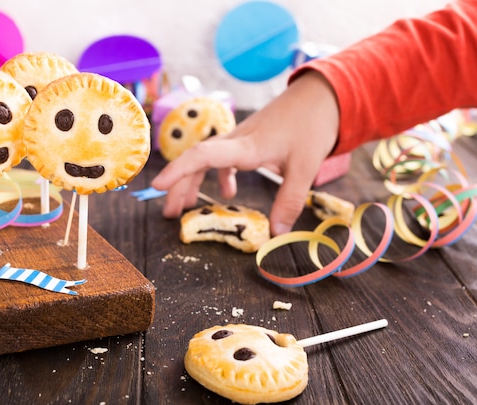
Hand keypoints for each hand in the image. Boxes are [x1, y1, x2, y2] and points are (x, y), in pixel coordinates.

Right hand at [151, 71, 339, 235]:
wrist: (321, 96)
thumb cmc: (312, 126)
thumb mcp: (305, 167)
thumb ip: (289, 201)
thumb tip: (276, 233)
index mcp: (246, 146)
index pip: (203, 156)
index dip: (178, 170)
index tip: (158, 187)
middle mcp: (236, 141)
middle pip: (198, 161)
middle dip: (179, 186)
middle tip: (169, 214)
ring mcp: (240, 139)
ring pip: (207, 160)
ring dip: (194, 182)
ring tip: (184, 207)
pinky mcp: (248, 141)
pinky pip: (223, 158)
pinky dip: (220, 176)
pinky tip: (227, 192)